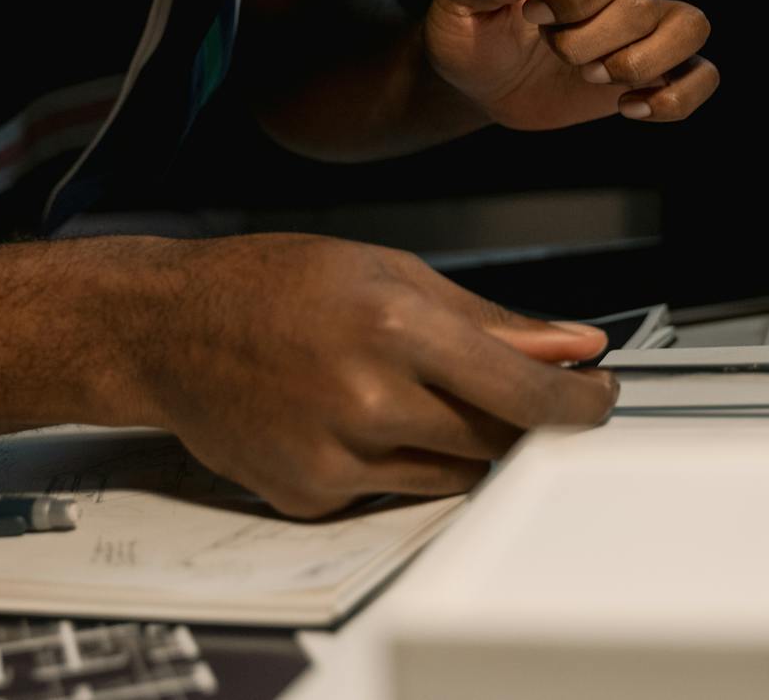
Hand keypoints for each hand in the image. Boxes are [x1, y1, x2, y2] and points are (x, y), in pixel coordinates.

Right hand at [112, 234, 616, 517]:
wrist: (169, 329)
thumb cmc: (272, 286)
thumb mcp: (389, 272)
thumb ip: (490, 318)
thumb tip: (572, 343)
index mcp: (395, 327)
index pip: (526, 391)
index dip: (580, 404)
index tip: (600, 398)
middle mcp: (368, 398)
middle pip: (498, 439)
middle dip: (525, 419)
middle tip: (521, 389)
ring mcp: (337, 456)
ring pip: (455, 473)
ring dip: (465, 440)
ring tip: (419, 389)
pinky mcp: (312, 497)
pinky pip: (396, 492)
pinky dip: (401, 459)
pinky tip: (360, 416)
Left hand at [422, 0, 718, 130]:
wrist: (479, 81)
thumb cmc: (469, 31)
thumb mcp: (456, 2)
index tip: (533, 17)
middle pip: (644, 4)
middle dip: (591, 42)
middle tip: (553, 52)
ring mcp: (643, 27)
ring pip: (690, 27)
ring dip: (641, 64)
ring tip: (593, 78)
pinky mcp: (652, 70)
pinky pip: (702, 74)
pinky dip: (676, 98)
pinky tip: (629, 109)